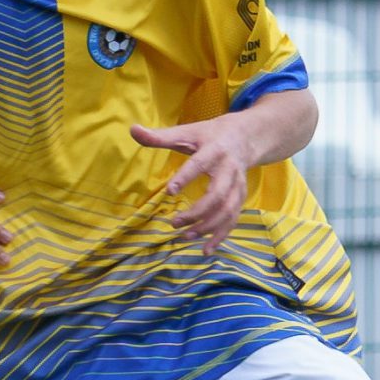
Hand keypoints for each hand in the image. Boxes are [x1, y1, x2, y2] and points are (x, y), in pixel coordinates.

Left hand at [130, 116, 258, 254]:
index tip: (169, 191)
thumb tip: (133, 129)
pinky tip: (205, 249)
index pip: (199, 164)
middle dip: (197, 212)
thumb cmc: (210, 135)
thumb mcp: (187, 131)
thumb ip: (160, 136)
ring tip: (185, 236)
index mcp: (214, 150)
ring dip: (207, 227)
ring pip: (227, 211)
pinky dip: (220, 236)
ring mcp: (238, 186)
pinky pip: (233, 219)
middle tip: (174, 223)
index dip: (185, 177)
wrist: (247, 136)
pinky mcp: (240, 197)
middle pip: (217, 195)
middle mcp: (229, 170)